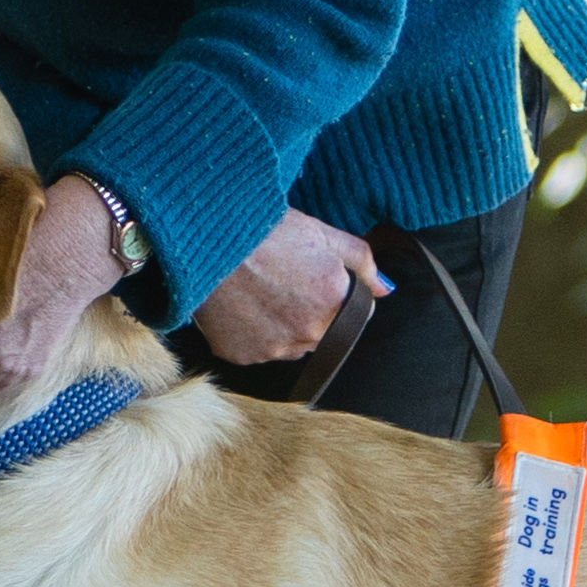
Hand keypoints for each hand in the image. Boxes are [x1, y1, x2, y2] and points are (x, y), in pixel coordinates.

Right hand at [187, 208, 386, 369]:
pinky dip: (254, 334)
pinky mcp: (243, 357)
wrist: (201, 239)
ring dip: (285, 325)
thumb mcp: (319, 232)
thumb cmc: (261, 229)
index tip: (312, 273)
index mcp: (334, 300)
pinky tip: (242, 306)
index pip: (357, 311)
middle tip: (283, 279)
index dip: (336, 290)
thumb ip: (360, 260)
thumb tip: (386, 288)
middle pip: (325, 331)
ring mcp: (274, 349)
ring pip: (292, 343)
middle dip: (312, 310)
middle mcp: (309, 332)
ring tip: (261, 292)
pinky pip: (259, 351)